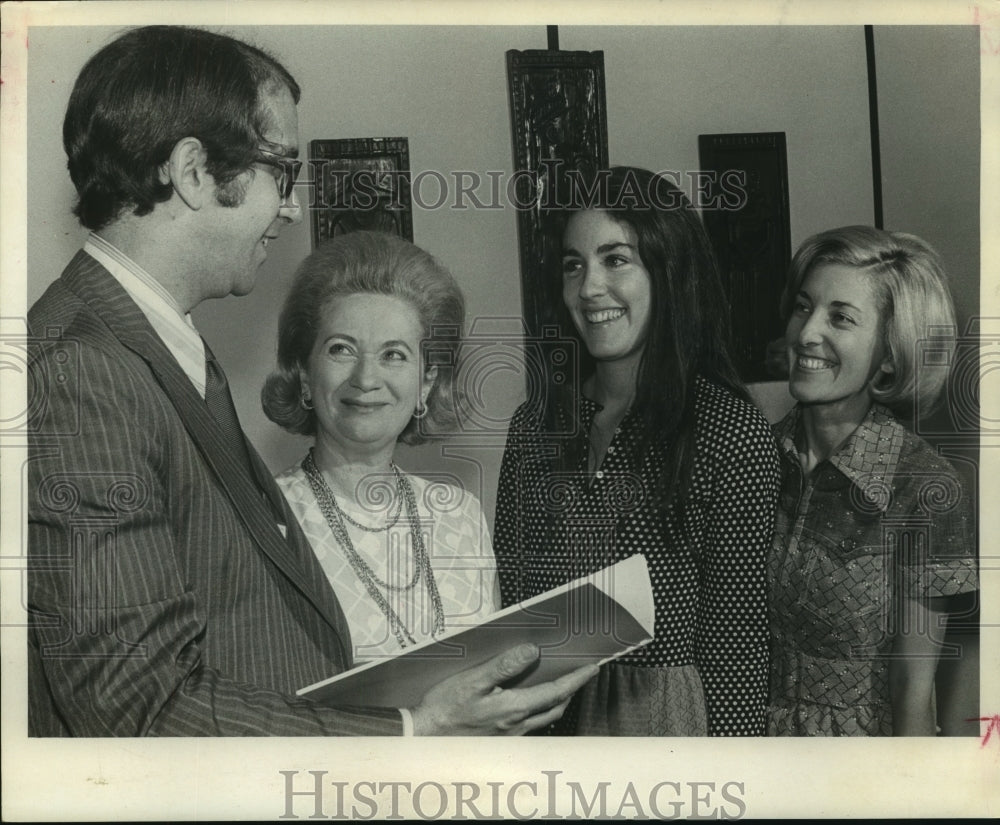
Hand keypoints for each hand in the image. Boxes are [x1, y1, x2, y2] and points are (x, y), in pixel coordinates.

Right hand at [409, 643, 598, 735]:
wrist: (424, 737)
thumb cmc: (445, 708)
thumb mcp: (473, 680)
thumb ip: (504, 666)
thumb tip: (532, 652)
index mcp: (513, 709)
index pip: (555, 692)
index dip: (576, 679)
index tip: (592, 668)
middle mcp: (517, 726)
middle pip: (555, 708)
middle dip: (571, 691)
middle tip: (579, 674)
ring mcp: (509, 736)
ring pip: (544, 719)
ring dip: (556, 702)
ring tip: (559, 684)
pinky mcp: (500, 740)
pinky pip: (529, 725)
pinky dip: (538, 711)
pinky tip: (528, 702)